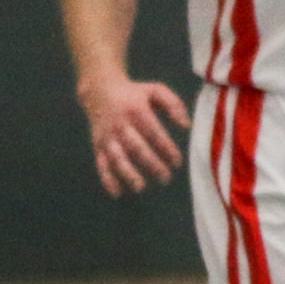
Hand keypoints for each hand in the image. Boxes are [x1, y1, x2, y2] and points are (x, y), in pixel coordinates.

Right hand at [81, 76, 189, 195]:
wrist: (100, 91)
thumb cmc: (135, 93)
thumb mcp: (156, 90)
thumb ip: (174, 105)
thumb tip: (187, 125)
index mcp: (136, 110)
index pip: (154, 133)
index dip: (166, 148)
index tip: (177, 162)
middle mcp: (120, 125)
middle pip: (136, 148)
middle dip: (152, 164)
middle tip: (166, 178)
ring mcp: (107, 136)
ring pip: (117, 158)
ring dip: (128, 174)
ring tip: (141, 187)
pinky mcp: (97, 145)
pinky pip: (101, 164)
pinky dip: (107, 179)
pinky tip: (118, 192)